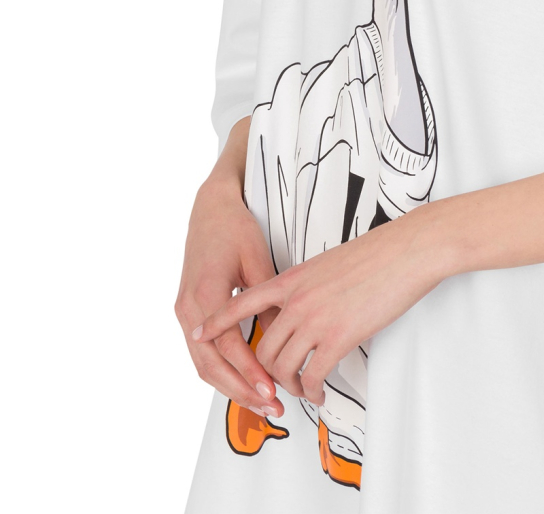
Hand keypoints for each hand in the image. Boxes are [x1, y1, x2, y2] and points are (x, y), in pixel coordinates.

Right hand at [174, 172, 285, 417]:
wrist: (210, 208)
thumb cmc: (235, 228)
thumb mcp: (258, 260)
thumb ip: (267, 301)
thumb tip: (286, 338)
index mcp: (206, 293)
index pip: (229, 346)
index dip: (250, 372)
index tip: (272, 391)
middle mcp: (188, 308)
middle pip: (211, 365)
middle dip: (241, 391)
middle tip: (271, 408)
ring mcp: (184, 312)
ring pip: (203, 364)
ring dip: (230, 387)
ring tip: (261, 403)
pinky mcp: (187, 313)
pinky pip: (201, 352)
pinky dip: (221, 372)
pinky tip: (243, 383)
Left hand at [190, 204, 446, 405]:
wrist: (406, 251)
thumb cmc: (377, 254)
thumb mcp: (328, 263)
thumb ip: (308, 285)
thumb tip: (302, 304)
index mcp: (292, 278)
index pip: (241, 301)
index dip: (216, 321)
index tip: (199, 334)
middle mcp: (297, 300)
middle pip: (262, 347)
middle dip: (266, 374)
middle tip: (278, 386)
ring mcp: (315, 319)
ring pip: (282, 367)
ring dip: (289, 386)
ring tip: (302, 391)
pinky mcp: (338, 336)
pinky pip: (312, 375)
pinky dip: (312, 390)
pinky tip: (319, 392)